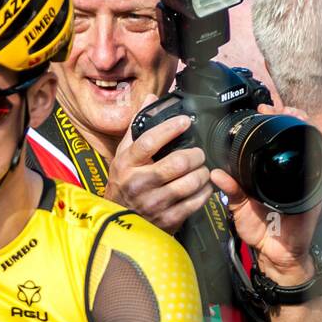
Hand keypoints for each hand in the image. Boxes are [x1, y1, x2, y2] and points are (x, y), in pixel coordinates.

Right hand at [107, 99, 212, 233]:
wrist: (117, 223)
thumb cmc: (122, 185)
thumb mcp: (122, 156)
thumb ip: (137, 127)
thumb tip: (151, 98)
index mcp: (127, 164)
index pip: (149, 141)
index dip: (170, 128)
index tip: (185, 121)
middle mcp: (139, 184)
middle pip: (177, 163)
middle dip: (195, 154)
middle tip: (197, 153)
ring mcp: (154, 203)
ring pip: (190, 182)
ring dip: (202, 173)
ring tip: (201, 170)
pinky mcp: (166, 220)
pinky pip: (195, 202)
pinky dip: (204, 192)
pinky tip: (201, 187)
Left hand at [211, 106, 321, 283]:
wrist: (275, 254)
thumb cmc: (260, 230)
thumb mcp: (239, 208)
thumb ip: (230, 190)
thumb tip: (216, 173)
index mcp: (270, 174)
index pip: (275, 142)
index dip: (272, 122)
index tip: (263, 108)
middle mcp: (289, 173)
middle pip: (295, 136)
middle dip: (290, 116)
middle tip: (278, 107)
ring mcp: (305, 179)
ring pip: (309, 144)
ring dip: (303, 126)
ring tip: (294, 113)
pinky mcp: (315, 190)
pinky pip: (318, 166)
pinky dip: (314, 150)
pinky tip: (308, 137)